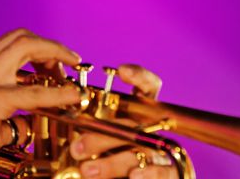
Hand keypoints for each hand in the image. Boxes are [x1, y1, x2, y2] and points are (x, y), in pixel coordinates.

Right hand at [0, 28, 81, 170]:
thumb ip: (10, 116)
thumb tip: (29, 124)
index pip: (11, 41)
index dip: (39, 44)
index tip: (56, 58)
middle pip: (21, 36)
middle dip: (50, 44)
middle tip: (69, 60)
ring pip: (26, 47)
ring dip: (55, 54)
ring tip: (72, 67)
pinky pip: (33, 91)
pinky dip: (57, 92)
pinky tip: (71, 96)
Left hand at [69, 64, 178, 178]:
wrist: (134, 177)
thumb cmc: (114, 154)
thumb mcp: (100, 138)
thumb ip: (89, 131)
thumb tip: (68, 137)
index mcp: (137, 112)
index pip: (147, 87)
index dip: (139, 76)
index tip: (122, 70)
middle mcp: (152, 127)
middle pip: (131, 124)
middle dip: (101, 137)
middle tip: (76, 148)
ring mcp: (163, 148)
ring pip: (141, 149)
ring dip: (113, 161)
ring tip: (87, 170)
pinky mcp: (171, 169)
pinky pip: (164, 170)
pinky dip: (149, 173)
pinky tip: (134, 176)